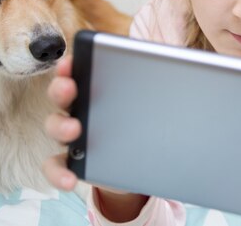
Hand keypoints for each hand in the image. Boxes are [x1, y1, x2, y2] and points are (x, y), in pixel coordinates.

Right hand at [41, 57, 149, 221]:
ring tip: (74, 130)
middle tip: (70, 88)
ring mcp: (73, 134)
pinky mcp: (74, 161)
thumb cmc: (146, 117)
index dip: (69, 65)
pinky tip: (70, 179)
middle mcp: (79, 106)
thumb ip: (162, 79)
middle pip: (61, 93)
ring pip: (54, 126)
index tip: (71, 61)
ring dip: (60, 126)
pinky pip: (56, 166)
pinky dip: (58, 172)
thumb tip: (186, 64)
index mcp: (96, 85)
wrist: (146, 158)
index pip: (77, 70)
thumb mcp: (155, 96)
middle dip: (61, 88)